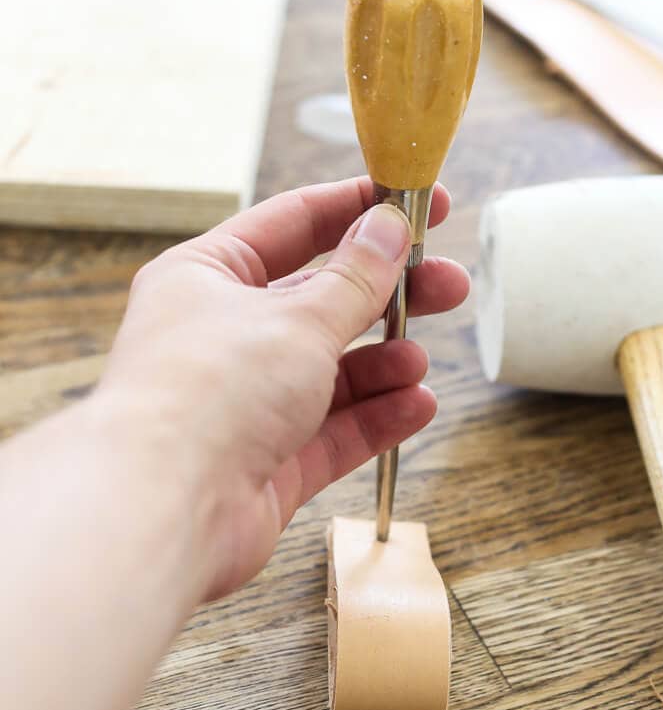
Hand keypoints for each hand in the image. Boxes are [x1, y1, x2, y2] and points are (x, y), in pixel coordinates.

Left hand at [98, 178, 468, 599]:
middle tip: (449, 284)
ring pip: (331, 371)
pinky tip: (416, 405)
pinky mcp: (265, 463)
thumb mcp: (300, 317)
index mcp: (206, 276)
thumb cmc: (209, 392)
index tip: (424, 201)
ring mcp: (243, 403)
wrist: (166, 508)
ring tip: (416, 362)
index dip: (363, 209)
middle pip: (320, 301)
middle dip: (388, 294)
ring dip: (383, 363)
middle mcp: (221, 336)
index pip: (294, 224)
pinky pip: (333, 430)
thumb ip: (357, 278)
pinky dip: (375, 417)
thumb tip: (390, 227)